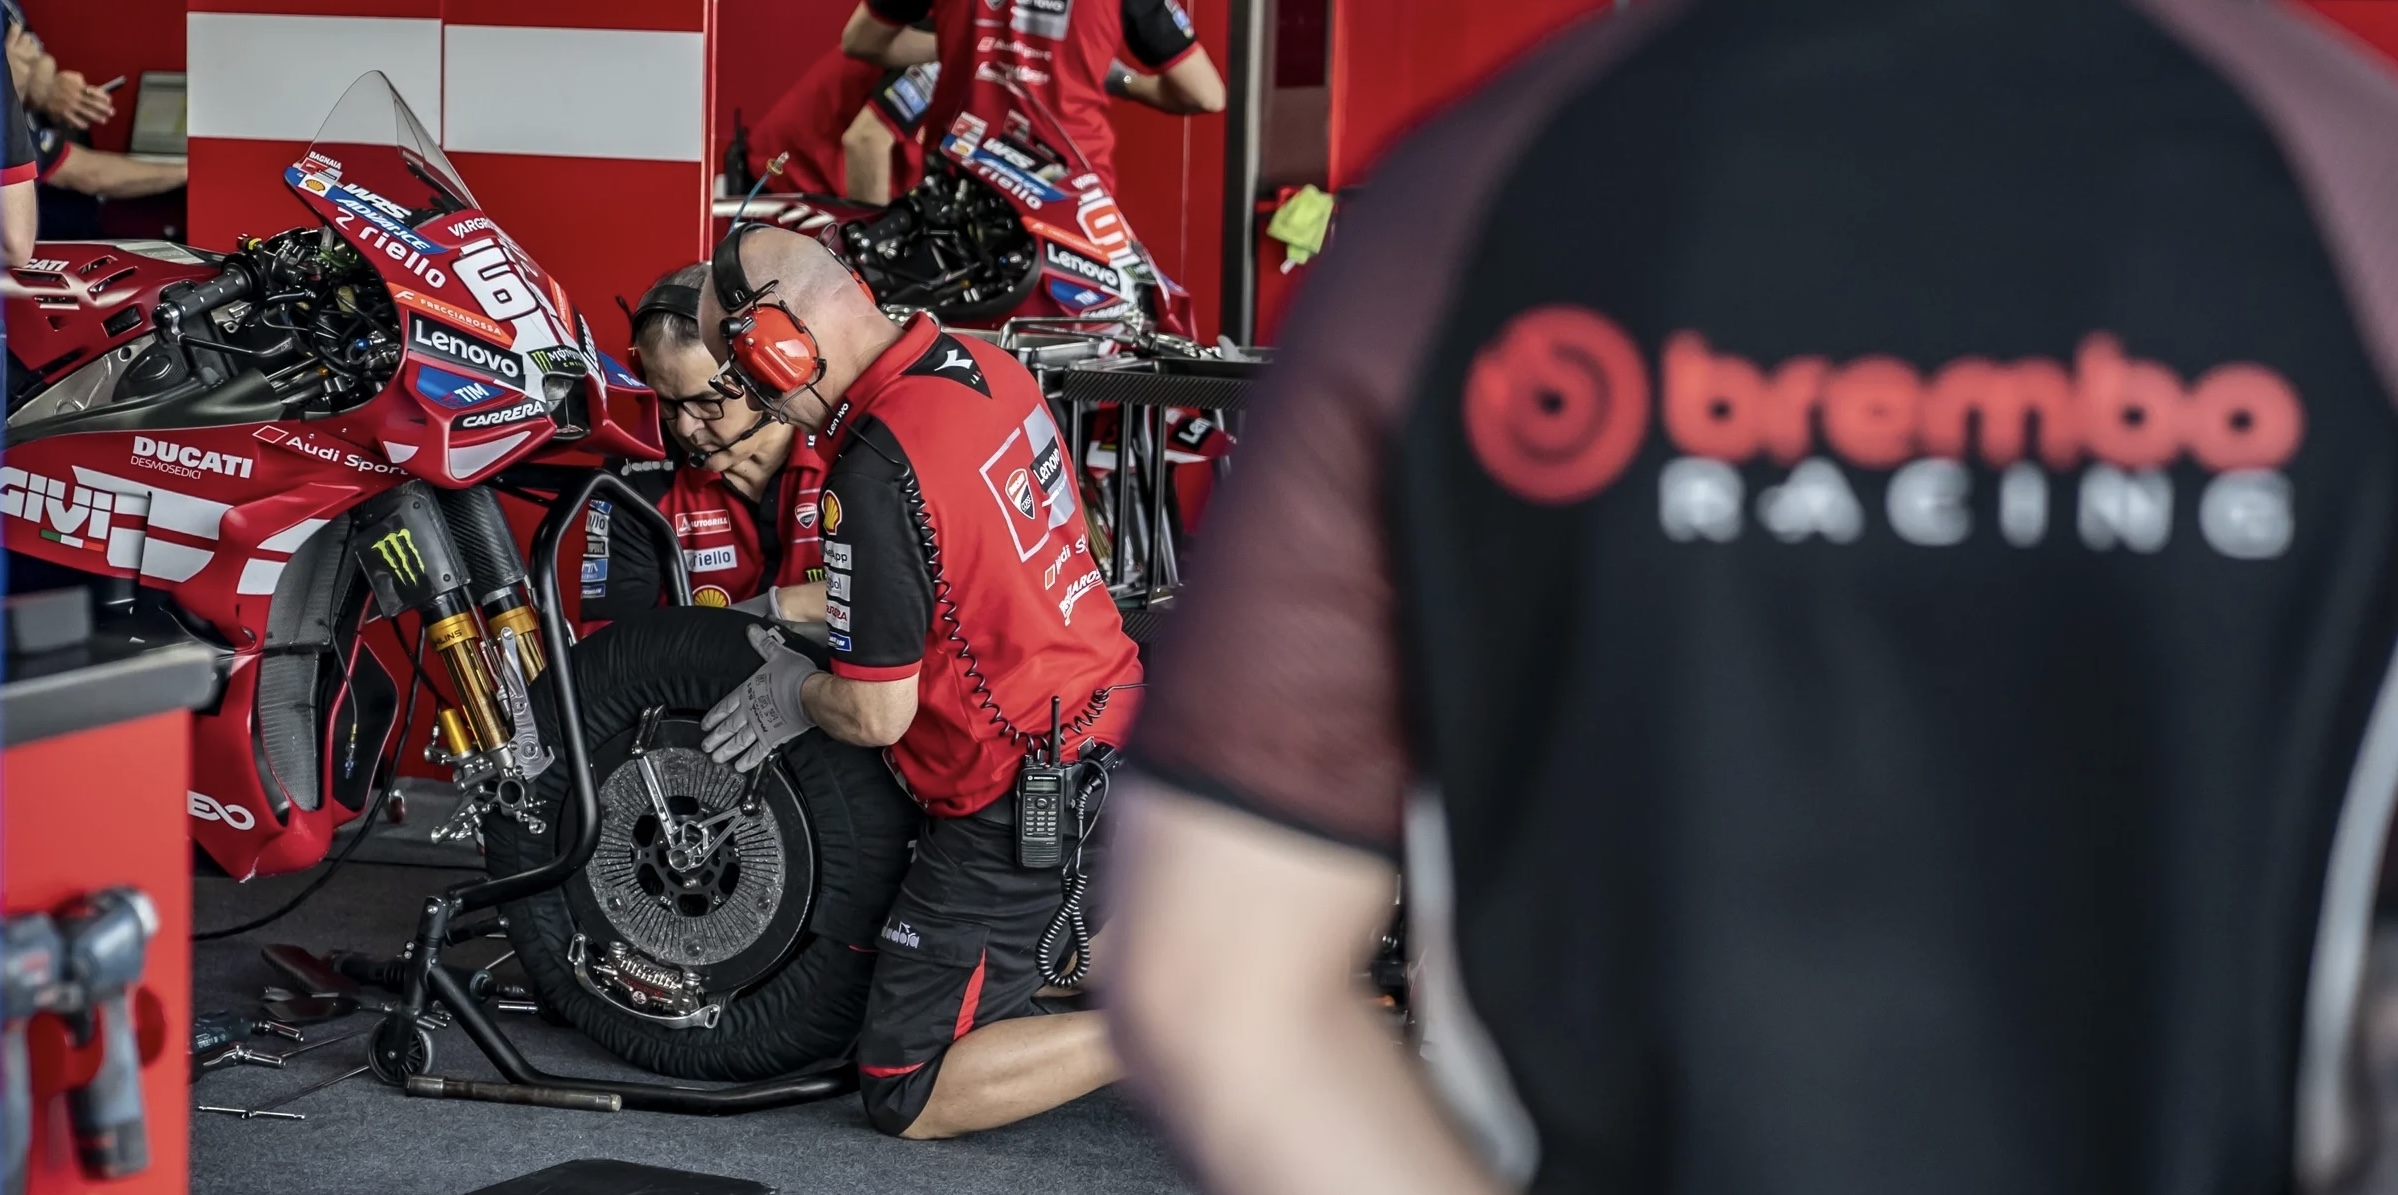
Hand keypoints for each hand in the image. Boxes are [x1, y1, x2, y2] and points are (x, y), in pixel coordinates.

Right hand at [42, 71, 114, 128]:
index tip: (110, 101)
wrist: (41, 89)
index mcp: (78, 87)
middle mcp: (76, 97)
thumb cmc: (56, 81)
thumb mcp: (69, 76)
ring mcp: (70, 106)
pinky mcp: (64, 113)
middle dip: (104, 109)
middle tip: (112, 112)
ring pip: (87, 114)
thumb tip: (87, 85)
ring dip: (97, 118)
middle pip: (94, 104)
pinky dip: (82, 124)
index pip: (95, 93)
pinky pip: (75, 121)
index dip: (103, 97)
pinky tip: (86, 125)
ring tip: (104, 120)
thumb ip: (79, 79)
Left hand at [700, 623, 819, 771]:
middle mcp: (749, 712)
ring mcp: (760, 726)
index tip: (705, 725)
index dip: (714, 716)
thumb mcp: (777, 654)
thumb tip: (751, 630)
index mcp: (747, 692)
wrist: (810, 693)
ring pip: (738, 742)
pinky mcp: (774, 738)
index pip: (725, 706)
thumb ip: (763, 644)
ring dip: (726, 751)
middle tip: (705, 747)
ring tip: (716, 759)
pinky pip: (758, 752)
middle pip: (728, 727)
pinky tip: (741, 767)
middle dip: (715, 738)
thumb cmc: (794, 674)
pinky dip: (748, 760)